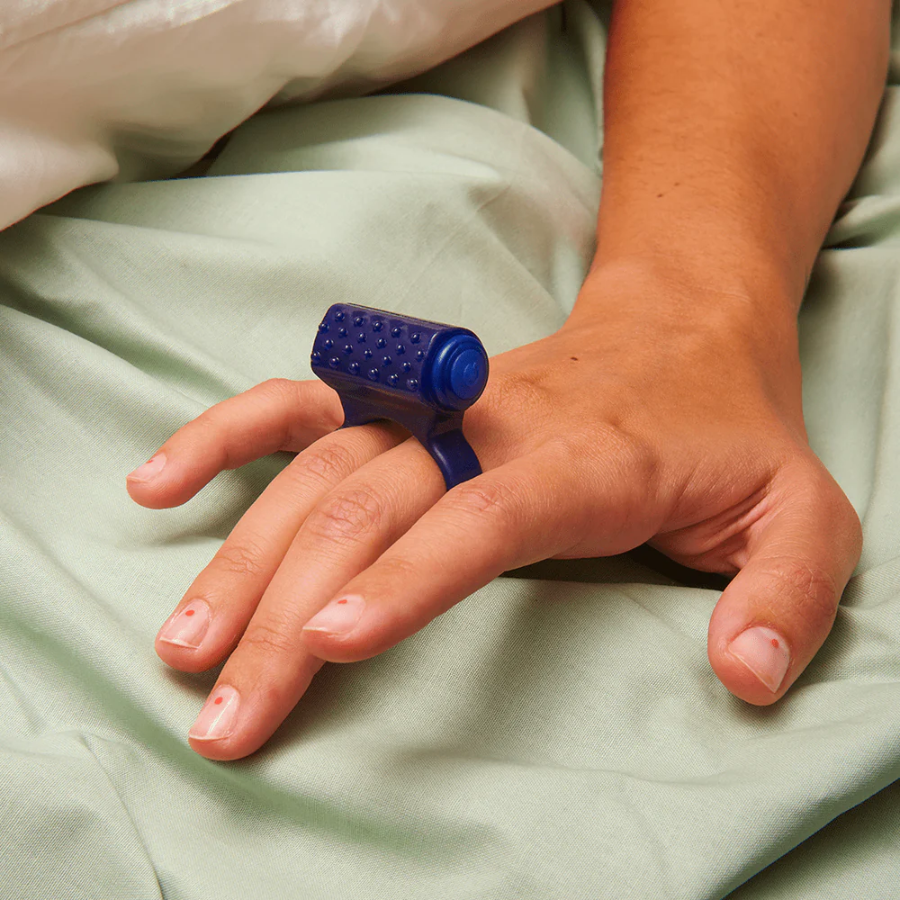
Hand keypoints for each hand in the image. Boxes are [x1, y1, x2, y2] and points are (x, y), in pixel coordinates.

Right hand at [127, 266, 860, 760]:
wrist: (682, 330)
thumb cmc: (732, 430)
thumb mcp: (803, 515)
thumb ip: (787, 596)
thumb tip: (744, 680)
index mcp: (586, 460)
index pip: (479, 516)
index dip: (403, 578)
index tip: (322, 645)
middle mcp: (488, 426)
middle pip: (370, 509)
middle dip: (288, 610)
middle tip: (226, 712)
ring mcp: (434, 405)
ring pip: (317, 470)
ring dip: (243, 552)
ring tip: (185, 642)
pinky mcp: (405, 396)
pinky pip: (301, 403)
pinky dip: (227, 436)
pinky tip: (162, 483)